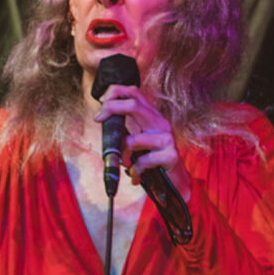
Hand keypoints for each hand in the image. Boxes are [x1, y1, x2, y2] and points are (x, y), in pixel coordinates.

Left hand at [94, 83, 189, 199]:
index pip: (134, 92)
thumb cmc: (153, 160)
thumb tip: (102, 120)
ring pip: (131, 140)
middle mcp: (160, 123)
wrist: (175, 182)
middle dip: (110, 108)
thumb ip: (124, 129)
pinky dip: (134, 171)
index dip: (114, 93)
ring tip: (127, 165)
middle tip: (98, 119)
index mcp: (151, 116)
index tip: (100, 105)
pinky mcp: (170, 155)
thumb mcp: (137, 141)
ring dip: (122, 156)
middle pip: (133, 105)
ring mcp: (166, 138)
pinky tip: (137, 176)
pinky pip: (142, 161)